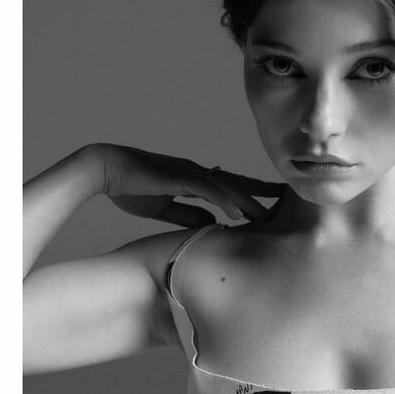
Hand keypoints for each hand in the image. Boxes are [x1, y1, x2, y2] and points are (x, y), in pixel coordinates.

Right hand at [87, 143, 285, 226]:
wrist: (105, 169)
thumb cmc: (131, 187)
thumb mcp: (166, 207)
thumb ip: (188, 214)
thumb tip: (212, 224)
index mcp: (194, 180)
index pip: (230, 187)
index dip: (253, 193)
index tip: (274, 202)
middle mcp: (196, 174)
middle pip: (236, 183)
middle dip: (262, 192)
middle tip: (288, 201)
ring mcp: (188, 174)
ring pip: (225, 187)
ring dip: (247, 200)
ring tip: (267, 215)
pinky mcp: (177, 177)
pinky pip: (205, 189)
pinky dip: (223, 200)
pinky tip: (237, 212)